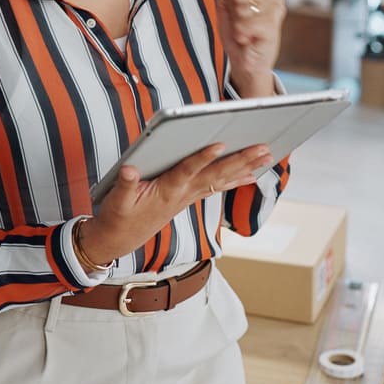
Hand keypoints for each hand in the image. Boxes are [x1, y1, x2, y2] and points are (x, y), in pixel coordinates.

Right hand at [80, 142, 273, 265]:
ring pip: (220, 180)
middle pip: (215, 174)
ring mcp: (187, 197)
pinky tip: (251, 175)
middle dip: (240, 161)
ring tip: (267, 157)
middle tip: (263, 149)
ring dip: (245, 168)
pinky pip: (216, 187)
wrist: (119, 239)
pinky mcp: (187, 198)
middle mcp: (182, 194)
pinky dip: (234, 180)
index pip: (186, 170)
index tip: (220, 144)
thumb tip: (129, 169)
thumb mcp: (116, 200)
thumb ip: (125, 184)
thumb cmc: (118, 216)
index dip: (202, 158)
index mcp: (165, 190)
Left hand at [218, 0, 284, 96]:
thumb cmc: (237, 37)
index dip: (230, 3)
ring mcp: (275, 10)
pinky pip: (245, 24)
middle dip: (234, 13)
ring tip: (247, 33)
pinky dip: (241, 35)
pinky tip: (251, 39)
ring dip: (238, 25)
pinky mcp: (273, 26)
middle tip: (243, 27)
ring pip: (241, 7)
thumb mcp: (225, 10)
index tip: (237, 17)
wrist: (247, 64)